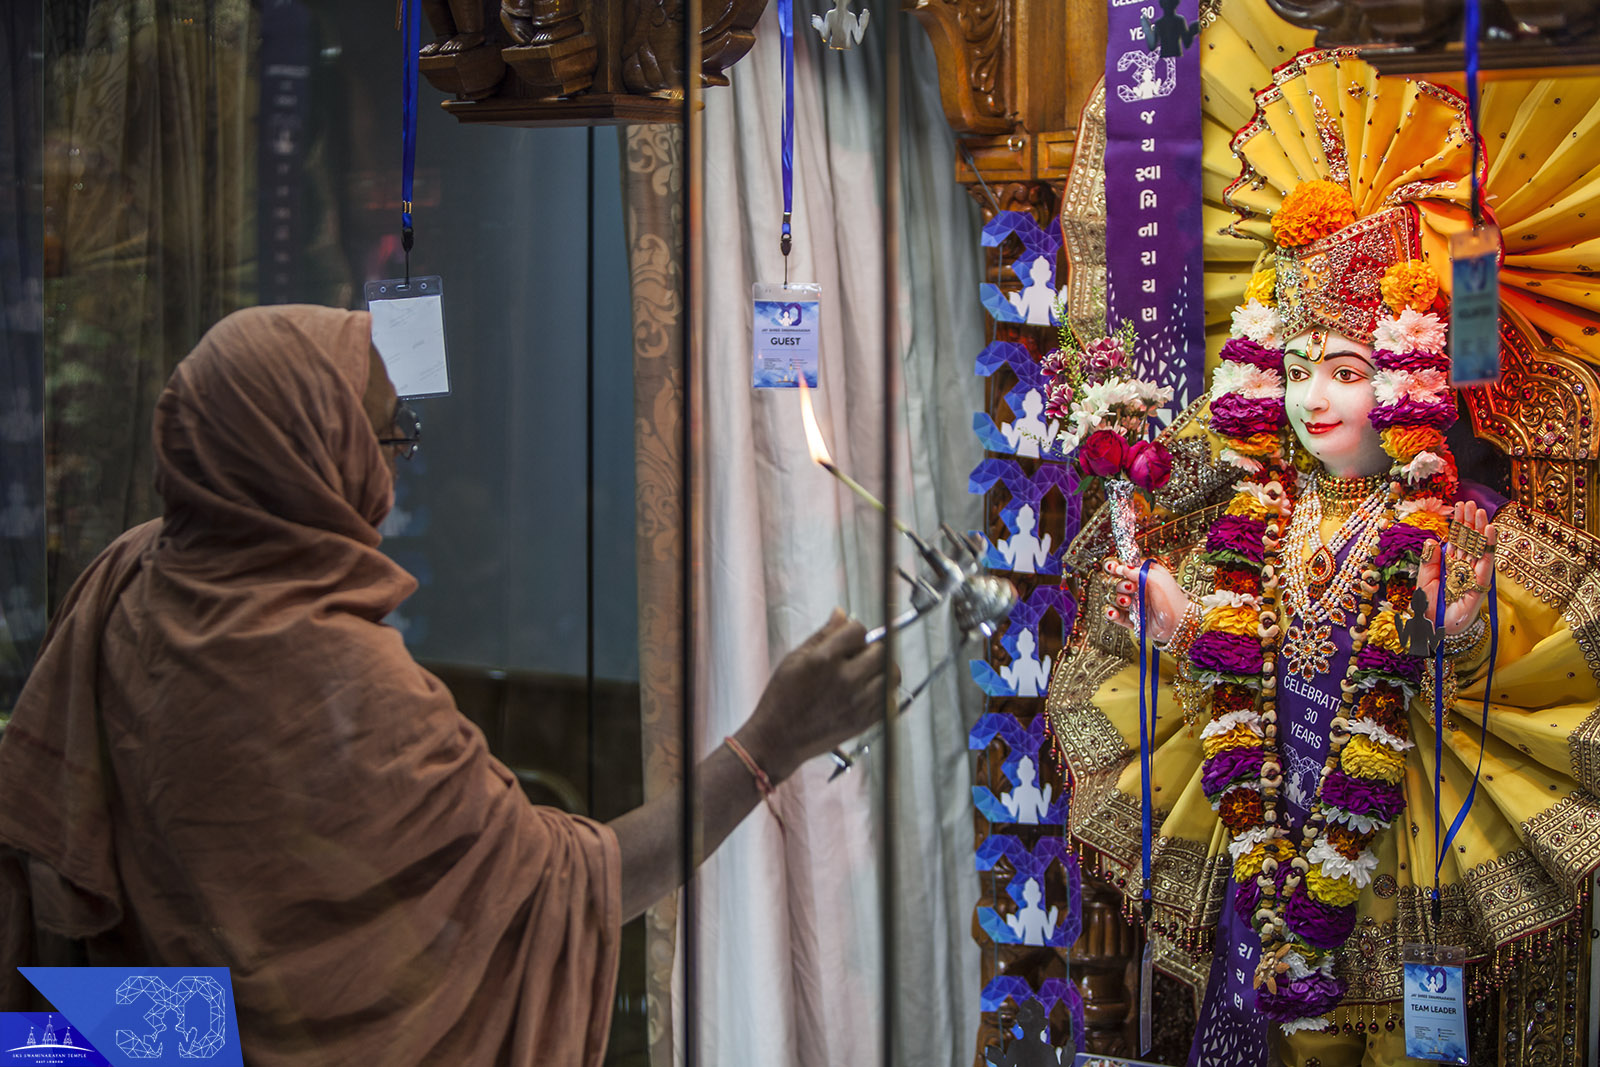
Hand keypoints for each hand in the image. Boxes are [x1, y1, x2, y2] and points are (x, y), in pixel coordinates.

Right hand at [739, 610, 895, 780]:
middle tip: (858, 656)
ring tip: (866, 673)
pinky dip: (884, 692)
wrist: (779, 739)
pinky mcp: (864, 721)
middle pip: (881, 651)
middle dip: (871, 649)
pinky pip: (890, 700)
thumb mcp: (795, 659)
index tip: (848, 639)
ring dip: (882, 669)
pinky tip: (867, 692)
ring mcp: (858, 702)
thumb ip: (822, 635)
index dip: (854, 631)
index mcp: (825, 660)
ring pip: (892, 675)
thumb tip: (841, 614)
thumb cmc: (782, 699)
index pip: (858, 630)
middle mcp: (846, 679)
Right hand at [1102, 557, 1188, 642]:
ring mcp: (1135, 604)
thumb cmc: (1172, 600)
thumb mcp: (1158, 579)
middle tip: (1131, 588)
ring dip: (1119, 599)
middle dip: (1121, 585)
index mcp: (1146, 576)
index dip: (1118, 567)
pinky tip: (1114, 612)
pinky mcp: (1132, 619)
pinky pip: (1116, 615)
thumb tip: (1122, 568)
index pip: (1127, 568)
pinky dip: (1112, 613)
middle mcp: (1140, 589)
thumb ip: (1138, 571)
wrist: (1177, 624)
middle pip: (1119, 583)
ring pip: (1116, 598)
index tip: (1113, 568)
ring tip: (1128, 602)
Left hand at [1415, 501, 1496, 635]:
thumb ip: (1429, 561)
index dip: (1459, 523)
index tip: (1459, 505)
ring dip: (1481, 531)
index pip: (1457, 539)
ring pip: (1479, 549)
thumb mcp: (1425, 581)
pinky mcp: (1480, 586)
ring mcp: (1473, 576)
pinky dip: (1488, 549)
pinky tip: (1489, 533)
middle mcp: (1464, 567)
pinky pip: (1485, 565)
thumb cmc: (1430, 607)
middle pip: (1469, 541)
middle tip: (1471, 503)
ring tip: (1482, 513)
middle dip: (1470, 522)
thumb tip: (1432, 540)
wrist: (1436, 630)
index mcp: (1451, 564)